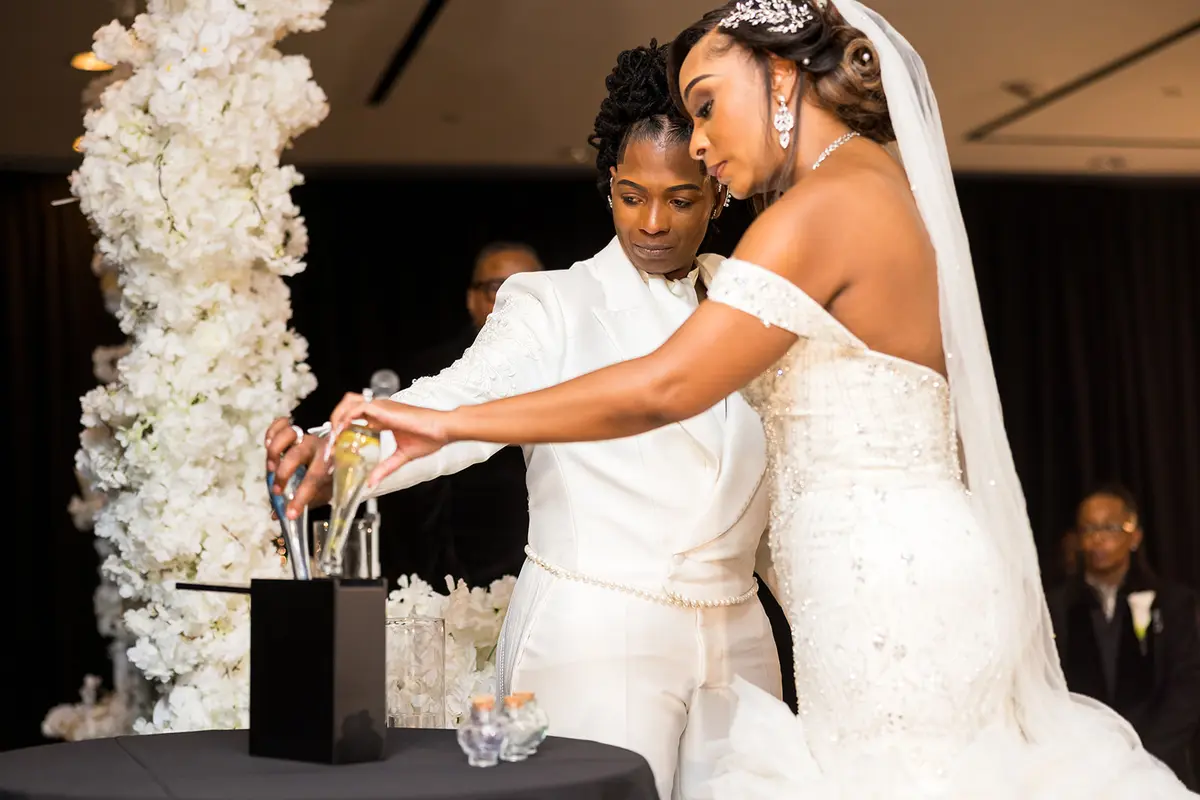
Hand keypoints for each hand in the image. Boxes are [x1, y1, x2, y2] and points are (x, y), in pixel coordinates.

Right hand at [263, 417, 330, 518]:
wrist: (340, 453)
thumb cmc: (330, 475)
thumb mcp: (323, 491)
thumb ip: (303, 502)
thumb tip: (278, 515)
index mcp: (329, 462)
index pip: (314, 479)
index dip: (300, 498)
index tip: (289, 514)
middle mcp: (318, 445)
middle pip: (296, 455)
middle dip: (283, 475)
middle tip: (277, 491)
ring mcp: (307, 435)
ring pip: (288, 434)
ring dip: (275, 451)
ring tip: (271, 467)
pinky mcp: (297, 428)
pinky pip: (281, 424)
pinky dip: (272, 432)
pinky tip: (268, 444)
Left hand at [328, 393, 450, 487]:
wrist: (444, 429)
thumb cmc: (430, 438)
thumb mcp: (402, 457)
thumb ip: (385, 468)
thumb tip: (371, 484)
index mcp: (382, 419)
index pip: (355, 420)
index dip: (342, 433)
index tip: (335, 451)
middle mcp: (379, 410)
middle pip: (348, 406)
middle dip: (335, 422)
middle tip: (331, 444)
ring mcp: (381, 407)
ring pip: (349, 403)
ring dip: (337, 417)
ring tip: (333, 437)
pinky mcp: (384, 408)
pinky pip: (357, 409)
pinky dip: (346, 418)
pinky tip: (342, 432)